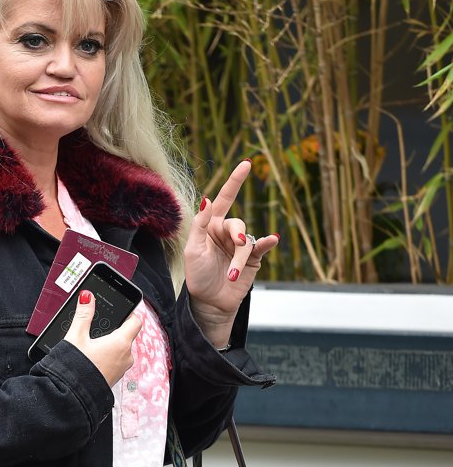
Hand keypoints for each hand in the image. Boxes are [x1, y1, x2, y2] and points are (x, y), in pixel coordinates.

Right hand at [62, 290, 141, 386]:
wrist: (71, 396)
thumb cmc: (75, 367)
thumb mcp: (76, 336)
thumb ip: (83, 315)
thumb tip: (87, 296)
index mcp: (121, 343)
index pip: (136, 321)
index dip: (129, 313)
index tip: (120, 310)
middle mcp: (126, 356)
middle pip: (127, 336)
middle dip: (114, 330)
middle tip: (98, 328)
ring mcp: (122, 369)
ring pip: (121, 349)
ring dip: (110, 344)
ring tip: (91, 344)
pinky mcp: (115, 378)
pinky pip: (115, 361)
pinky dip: (107, 356)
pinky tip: (92, 357)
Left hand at [184, 160, 279, 341]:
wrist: (210, 303)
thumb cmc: (198, 277)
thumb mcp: (193, 250)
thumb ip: (200, 225)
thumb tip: (207, 199)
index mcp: (211, 226)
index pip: (224, 199)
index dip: (235, 181)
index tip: (247, 164)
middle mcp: (227, 233)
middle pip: (237, 224)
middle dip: (235, 237)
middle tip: (234, 247)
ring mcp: (241, 246)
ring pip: (246, 241)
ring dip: (239, 259)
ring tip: (231, 275)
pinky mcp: (253, 259)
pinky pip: (261, 246)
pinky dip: (267, 242)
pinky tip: (273, 239)